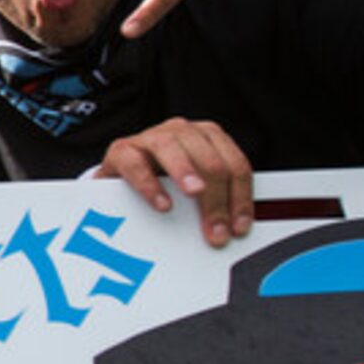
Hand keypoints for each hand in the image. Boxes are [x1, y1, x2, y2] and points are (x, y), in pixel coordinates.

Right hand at [93, 118, 253, 246]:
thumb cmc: (162, 182)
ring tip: (195, 195)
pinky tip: (161, 203)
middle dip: (217, 200)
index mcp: (209, 139)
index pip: (235, 165)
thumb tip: (228, 230)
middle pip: (210, 162)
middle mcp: (183, 132)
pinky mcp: (122, 150)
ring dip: (186, 174)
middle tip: (217, 231)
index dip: (241, 198)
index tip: (238, 227)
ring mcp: (152, 138)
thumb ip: (213, 201)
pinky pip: (136, 164)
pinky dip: (149, 185)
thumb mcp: (193, 189)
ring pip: (174, 149)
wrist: (122, 176)